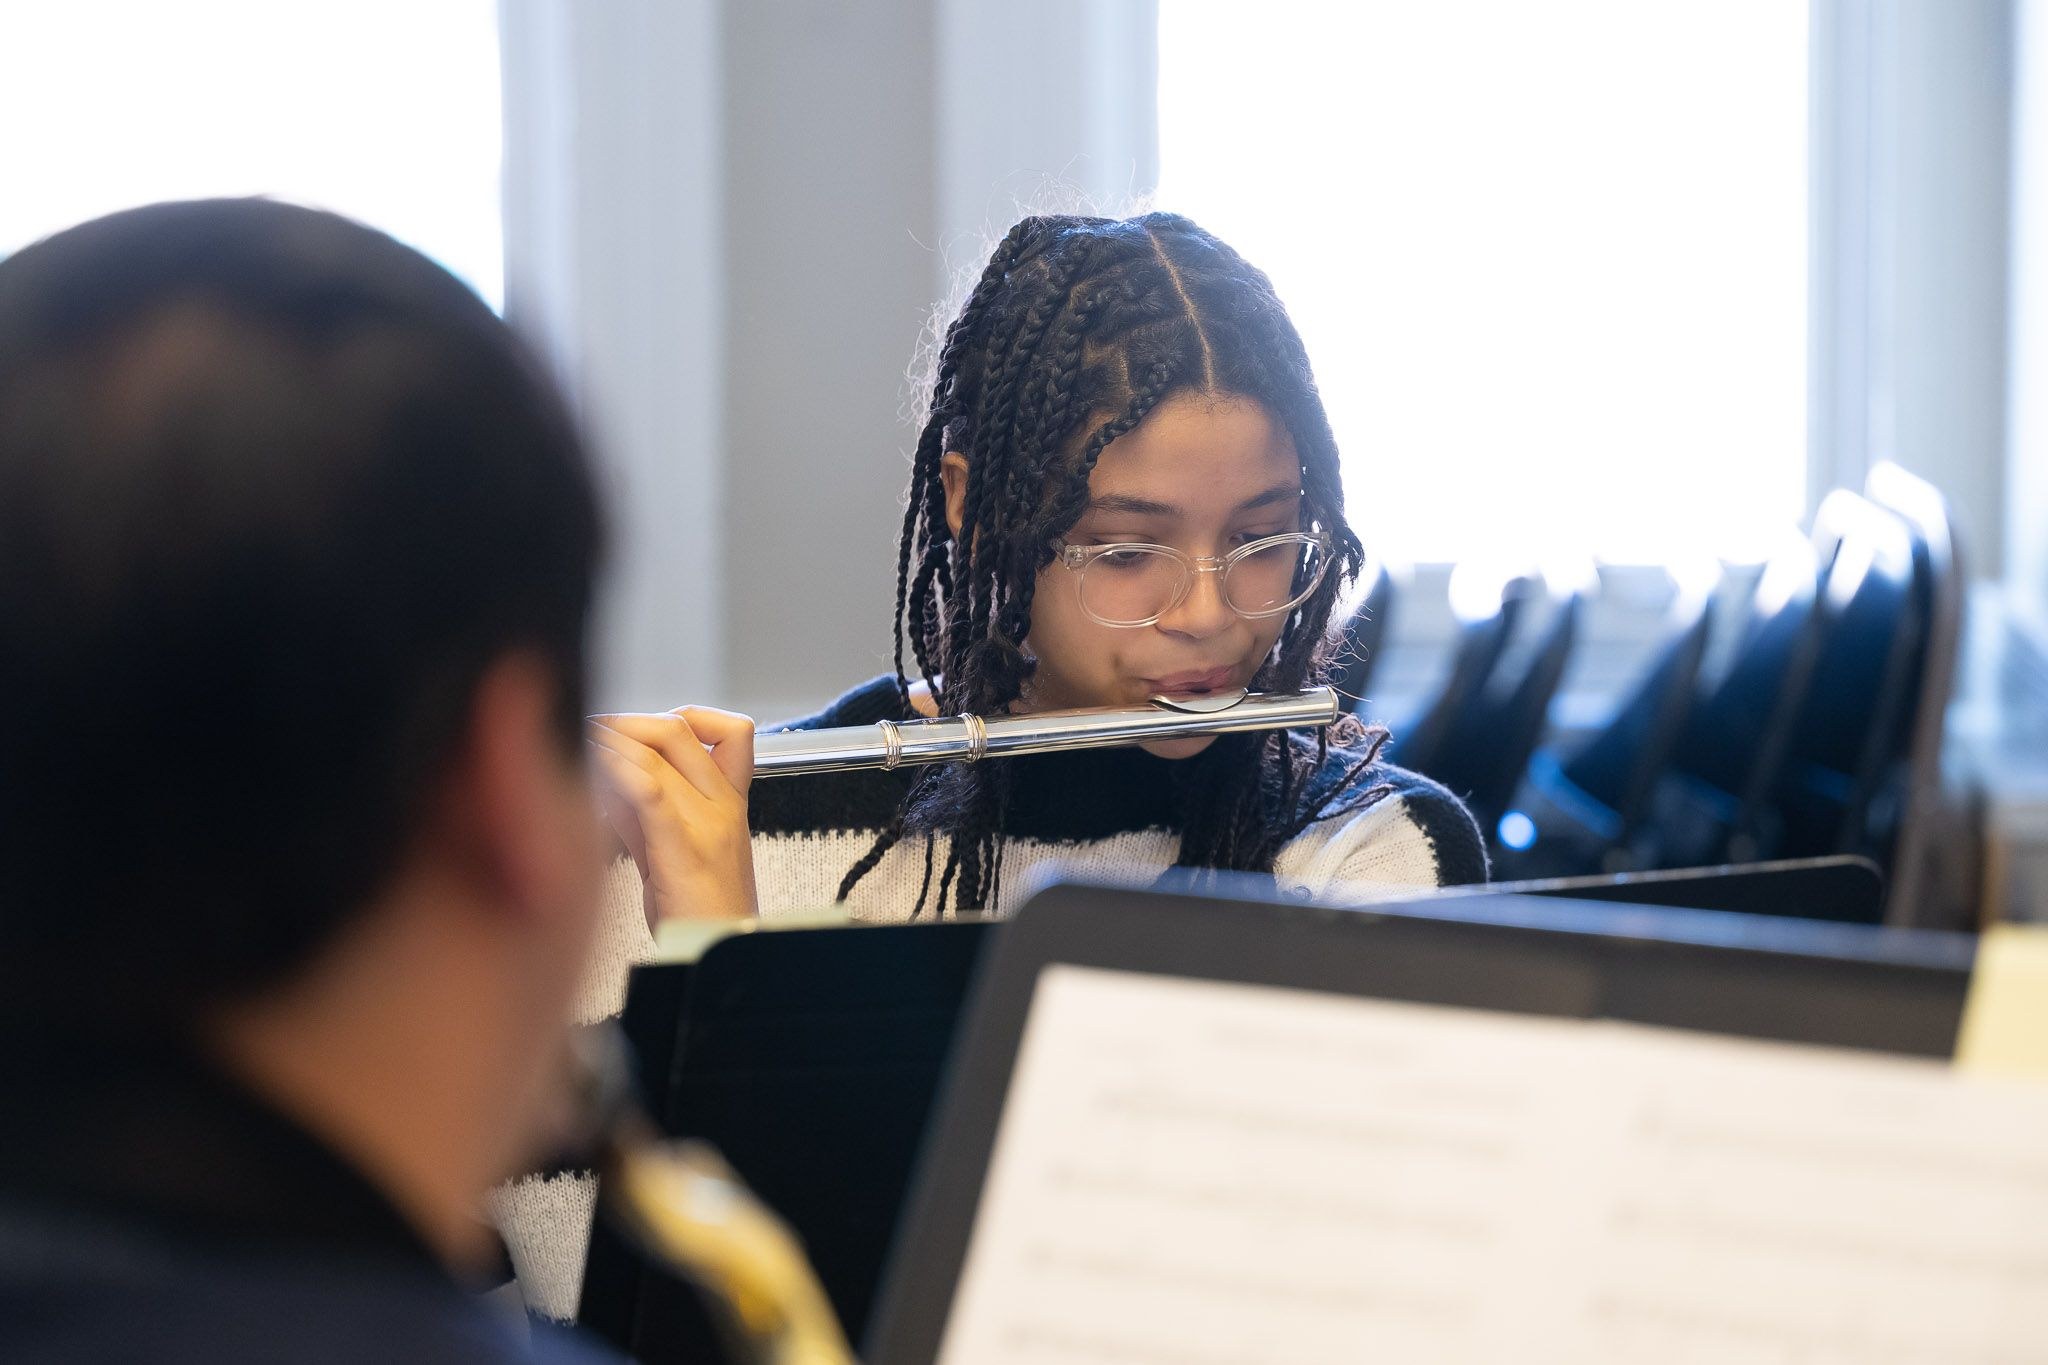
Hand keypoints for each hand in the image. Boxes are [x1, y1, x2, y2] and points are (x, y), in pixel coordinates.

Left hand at [586, 706, 758, 927]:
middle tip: (585, 731)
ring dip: (605, 741)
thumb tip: (603, 776)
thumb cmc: (694, 914)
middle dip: (621, 722)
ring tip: (574, 742)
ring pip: (656, 752)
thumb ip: (642, 811)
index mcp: (728, 803)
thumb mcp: (669, 850)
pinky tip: (586, 770)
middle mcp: (723, 805)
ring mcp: (708, 824)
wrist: (716, 954)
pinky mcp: (685, 849)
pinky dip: (612, 770)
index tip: (633, 728)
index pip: (730, 731)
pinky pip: (648, 790)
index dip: (679, 716)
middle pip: (677, 729)